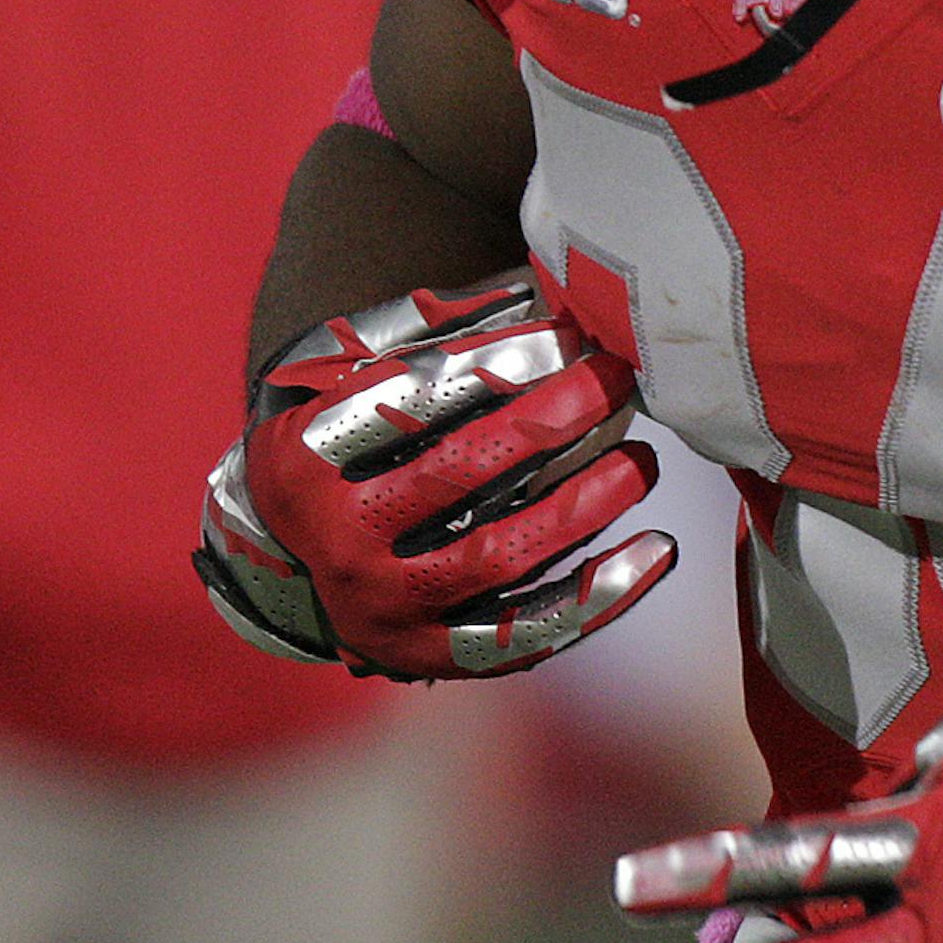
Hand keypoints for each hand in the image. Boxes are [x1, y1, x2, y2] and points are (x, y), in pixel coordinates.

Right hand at [196, 269, 674, 678]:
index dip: (495, 362)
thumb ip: (428, 340)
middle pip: (458, 473)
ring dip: (584, 505)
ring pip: (498, 555)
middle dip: (550, 418)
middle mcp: (339, 537)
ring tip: (645, 459)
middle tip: (617, 377)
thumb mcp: (347, 383)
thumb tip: (538, 289)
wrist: (286, 563)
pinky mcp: (430, 653)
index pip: (409, 399)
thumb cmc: (344, 446)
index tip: (567, 334)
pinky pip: (525, 631)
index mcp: (307, 455)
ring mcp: (384, 604)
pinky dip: (598, 594)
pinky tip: (657, 550)